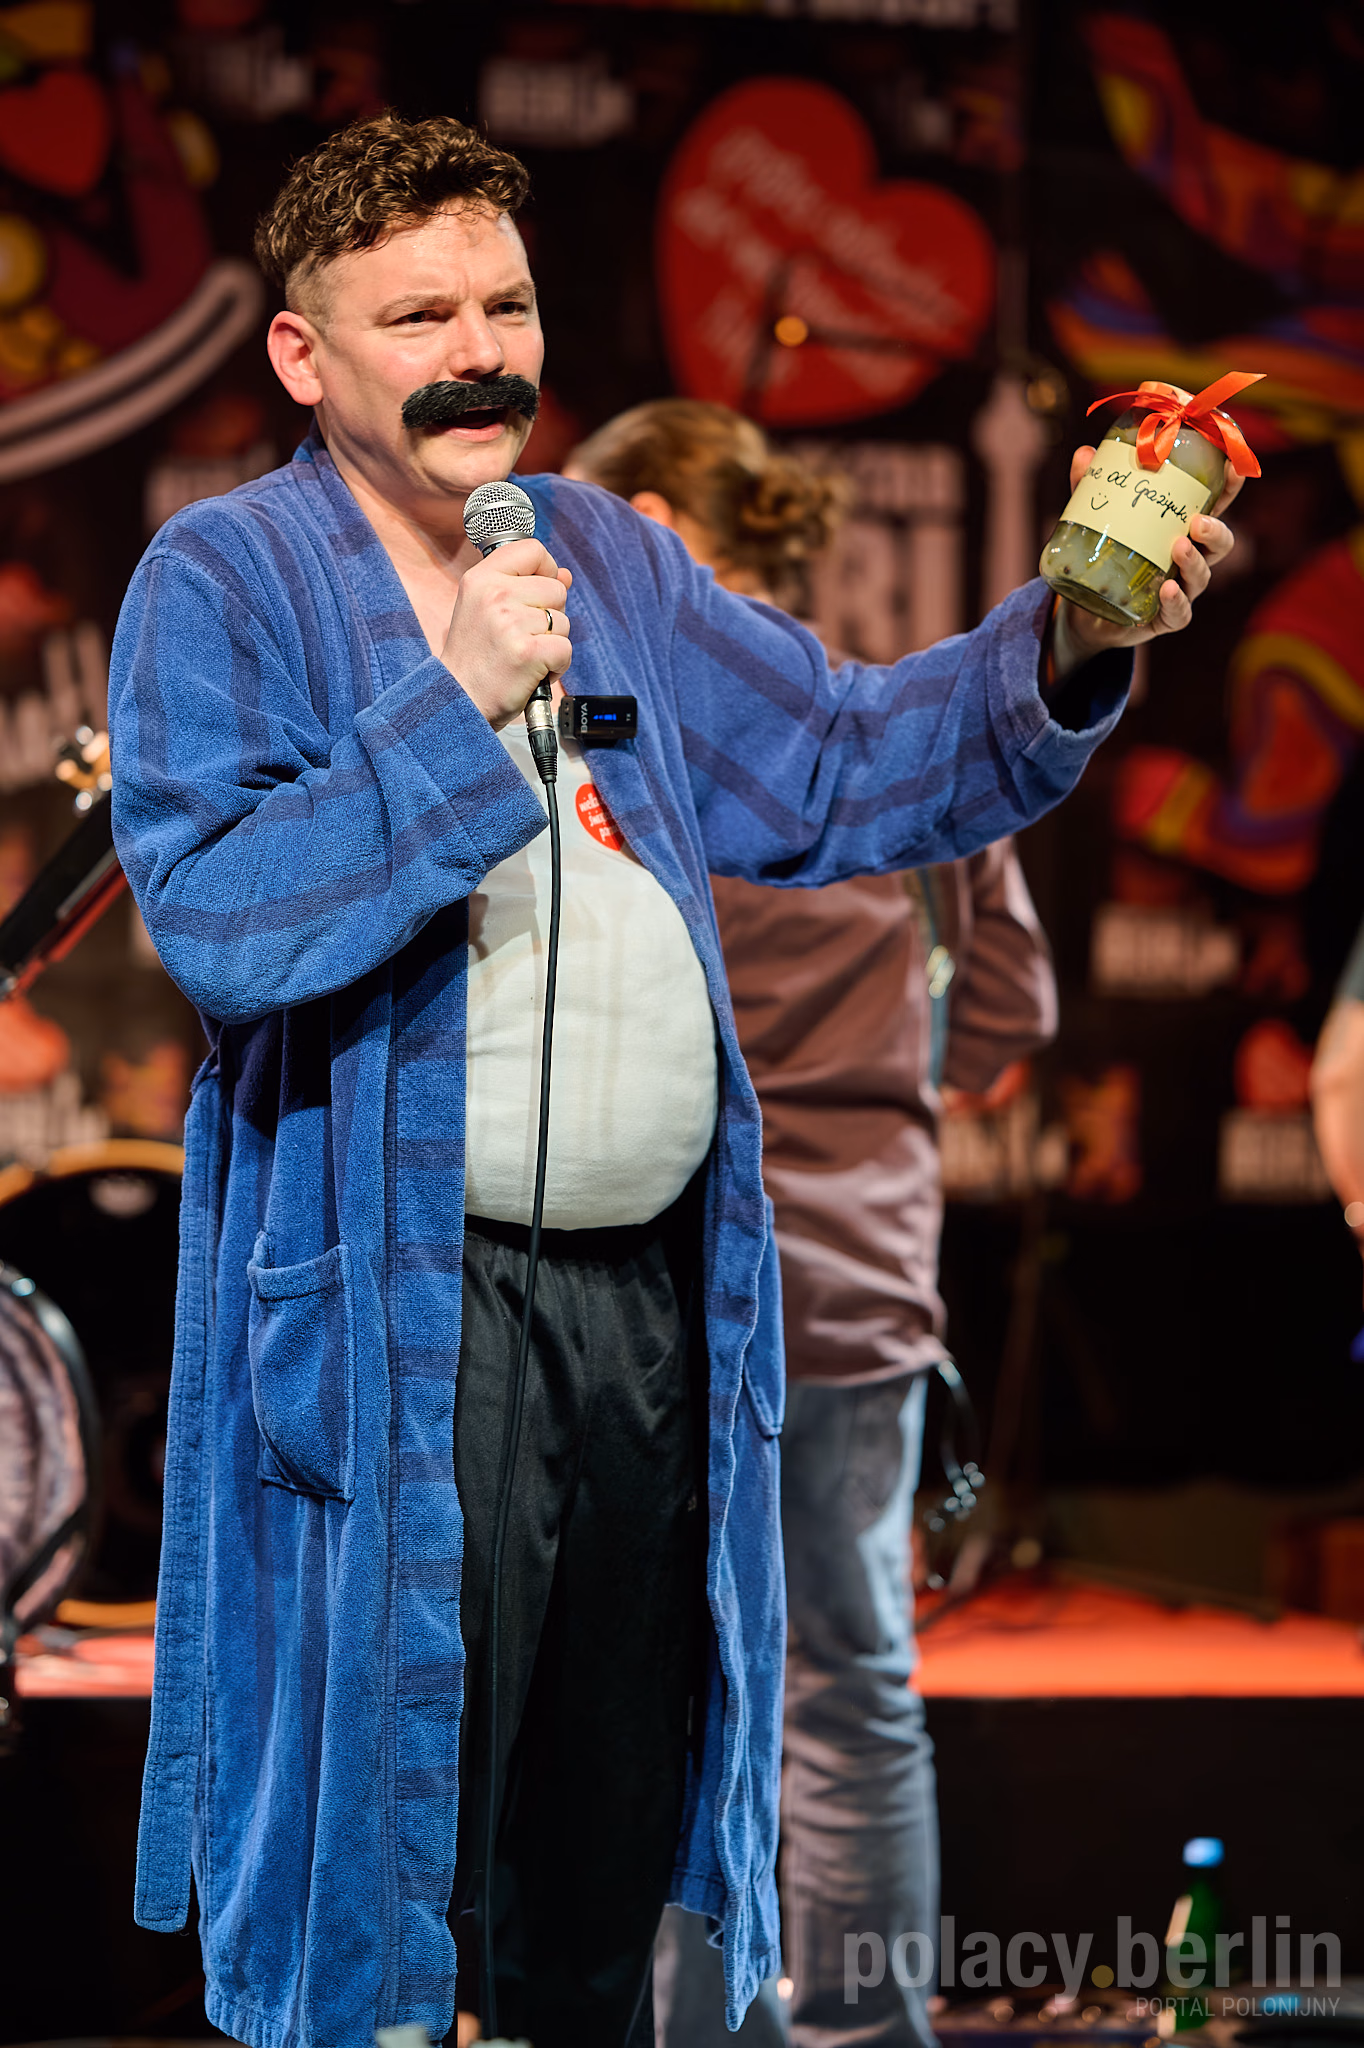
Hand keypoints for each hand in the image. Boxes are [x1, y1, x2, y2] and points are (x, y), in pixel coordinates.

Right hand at [440, 538, 572, 728]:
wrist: (458, 701)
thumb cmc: (474, 659)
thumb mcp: (487, 610)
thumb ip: (525, 587)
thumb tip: (565, 575)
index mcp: (481, 579)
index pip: (533, 549)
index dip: (546, 570)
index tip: (538, 593)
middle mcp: (494, 594)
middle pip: (556, 588)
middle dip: (550, 616)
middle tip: (523, 637)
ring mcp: (511, 623)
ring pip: (563, 621)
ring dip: (552, 643)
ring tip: (524, 656)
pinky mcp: (527, 652)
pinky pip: (565, 648)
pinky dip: (557, 666)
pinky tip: (533, 671)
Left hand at [1052, 412, 1243, 680]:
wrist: (1084, 611)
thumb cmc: (1103, 554)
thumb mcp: (1093, 517)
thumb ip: (1090, 487)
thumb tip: (1085, 454)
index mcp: (1181, 528)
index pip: (1215, 505)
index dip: (1229, 487)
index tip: (1234, 467)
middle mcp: (1189, 558)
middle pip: (1220, 543)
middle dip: (1216, 530)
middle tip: (1198, 520)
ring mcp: (1180, 590)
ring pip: (1202, 576)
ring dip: (1194, 562)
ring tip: (1178, 547)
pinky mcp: (1164, 618)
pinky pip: (1179, 614)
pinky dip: (1176, 602)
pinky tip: (1168, 591)